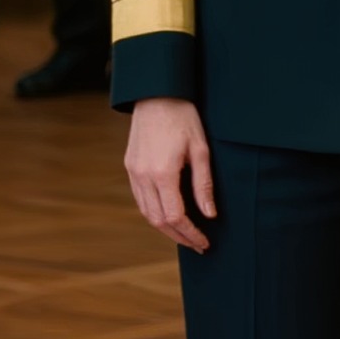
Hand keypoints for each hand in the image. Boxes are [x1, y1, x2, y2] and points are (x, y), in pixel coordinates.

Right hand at [125, 97, 214, 252]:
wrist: (156, 93)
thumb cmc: (183, 117)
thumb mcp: (201, 150)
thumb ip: (203, 185)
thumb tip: (209, 215)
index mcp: (162, 173)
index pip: (175, 216)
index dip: (191, 234)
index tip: (204, 242)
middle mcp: (143, 176)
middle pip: (158, 220)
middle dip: (179, 236)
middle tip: (198, 245)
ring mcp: (133, 172)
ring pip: (146, 212)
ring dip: (165, 228)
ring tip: (185, 235)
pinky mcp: (130, 166)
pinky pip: (140, 199)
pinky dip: (154, 212)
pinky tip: (169, 215)